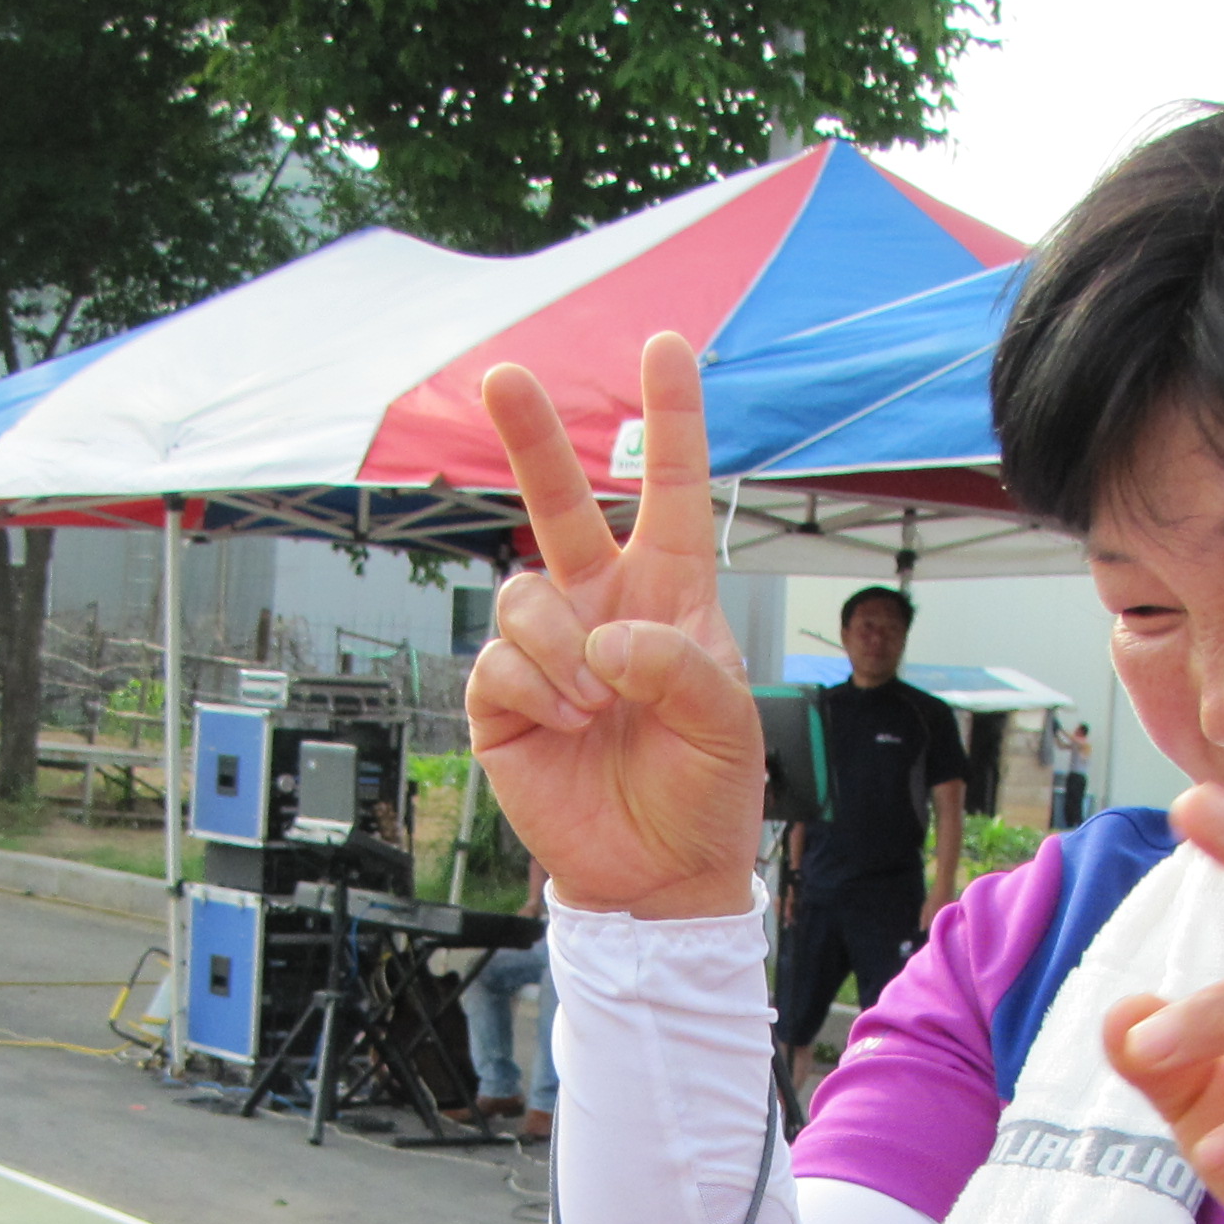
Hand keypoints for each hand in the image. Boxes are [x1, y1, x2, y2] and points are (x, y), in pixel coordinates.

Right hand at [465, 333, 764, 919]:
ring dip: (562, 646)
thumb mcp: (726, 722)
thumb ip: (678, 664)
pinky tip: (566, 724)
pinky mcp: (503, 701)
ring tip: (596, 705)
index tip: (668, 346)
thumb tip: (600, 639)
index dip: (671, 420)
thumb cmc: (705, 794)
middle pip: (561, 504)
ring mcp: (547, 653)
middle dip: (533, 437)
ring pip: (523, 594)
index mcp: (670, 597)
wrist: (658, 876)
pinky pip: (497, 659)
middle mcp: (602, 609)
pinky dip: (536, 688)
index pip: (673, 492)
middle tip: (503, 374)